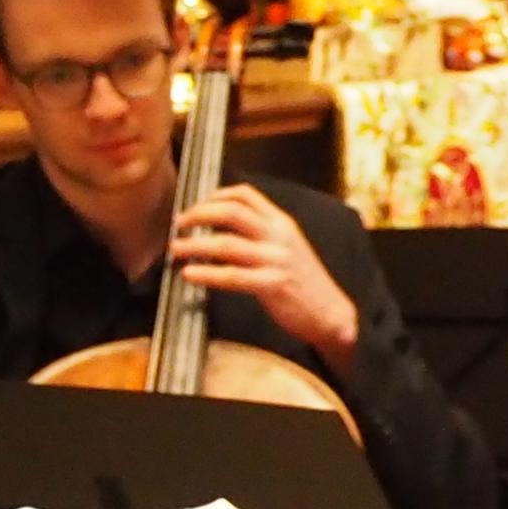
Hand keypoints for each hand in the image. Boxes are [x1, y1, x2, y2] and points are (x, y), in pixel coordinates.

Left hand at [168, 182, 359, 371]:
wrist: (331, 313)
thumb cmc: (304, 281)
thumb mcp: (287, 246)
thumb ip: (262, 232)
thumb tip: (223, 225)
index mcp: (282, 222)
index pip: (246, 195)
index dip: (216, 196)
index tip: (196, 204)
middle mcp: (279, 235)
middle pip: (231, 212)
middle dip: (199, 214)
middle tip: (178, 223)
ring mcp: (276, 259)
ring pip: (226, 244)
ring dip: (194, 245)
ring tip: (175, 249)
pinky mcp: (273, 285)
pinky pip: (232, 276)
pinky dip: (206, 274)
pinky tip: (189, 274)